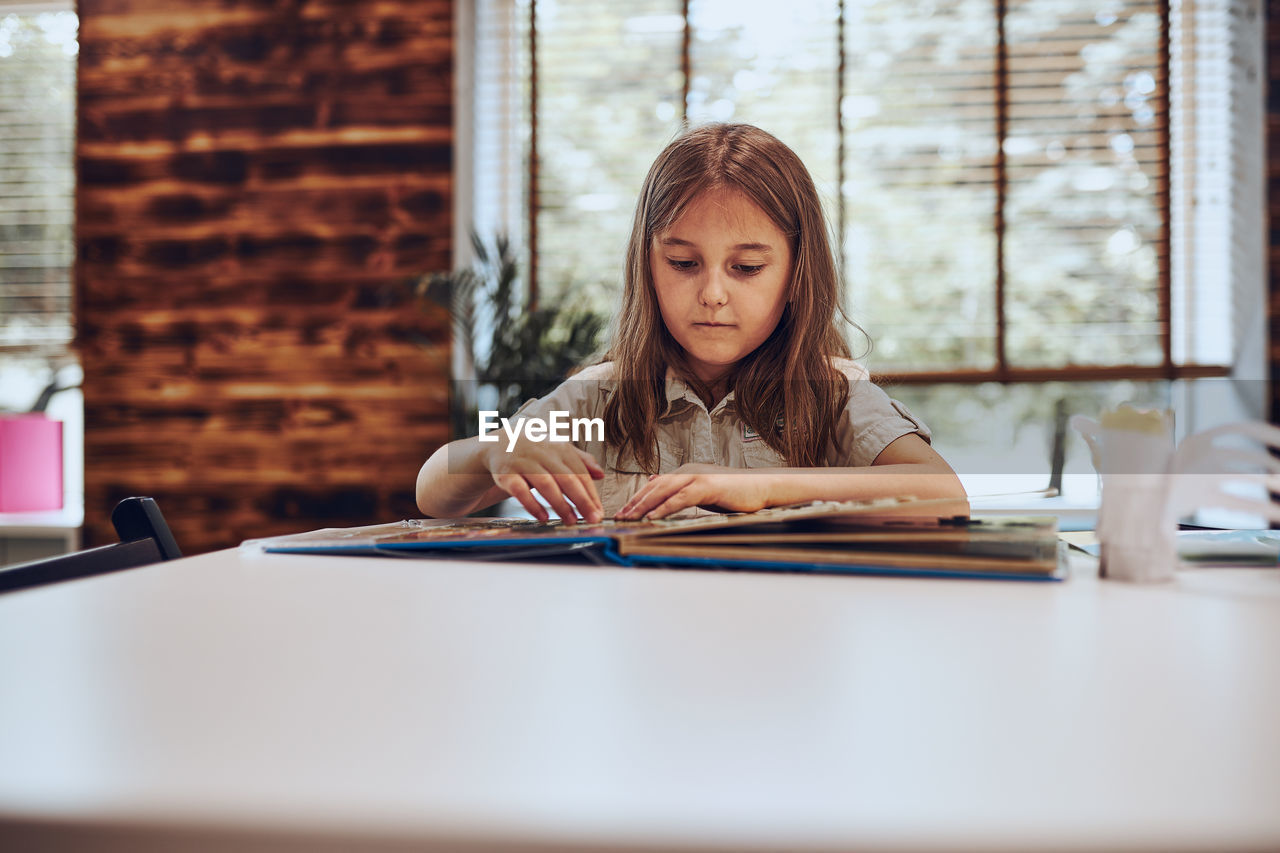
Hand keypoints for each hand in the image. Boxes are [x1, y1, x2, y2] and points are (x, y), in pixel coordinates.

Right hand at [484, 437, 604, 523]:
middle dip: (581, 500)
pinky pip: (520, 491)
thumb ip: (581, 461)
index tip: (599, 512)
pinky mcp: (506, 474)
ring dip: (560, 504)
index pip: (580, 473)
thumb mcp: (559, 451)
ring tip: (571, 520)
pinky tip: (543, 517)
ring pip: (545, 484)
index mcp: (559, 448)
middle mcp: (543, 453)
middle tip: (592, 519)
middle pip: (566, 478)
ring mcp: (523, 462)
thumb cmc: (536, 452)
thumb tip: (601, 474)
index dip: (591, 493)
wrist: (499, 444)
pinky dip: (532, 505)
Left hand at [616, 464, 771, 519]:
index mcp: (685, 474)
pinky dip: (665, 507)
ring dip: (644, 505)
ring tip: (630, 518)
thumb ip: (680, 490)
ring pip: (664, 491)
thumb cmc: (733, 493)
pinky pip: (680, 498)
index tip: (623, 512)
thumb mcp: (702, 492)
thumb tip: (655, 482)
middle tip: (619, 517)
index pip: (654, 486)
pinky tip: (653, 517)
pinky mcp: (707, 487)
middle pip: (654, 487)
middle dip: (635, 502)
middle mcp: (688, 473)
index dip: (637, 498)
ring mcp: (697, 478)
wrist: (760, 488)